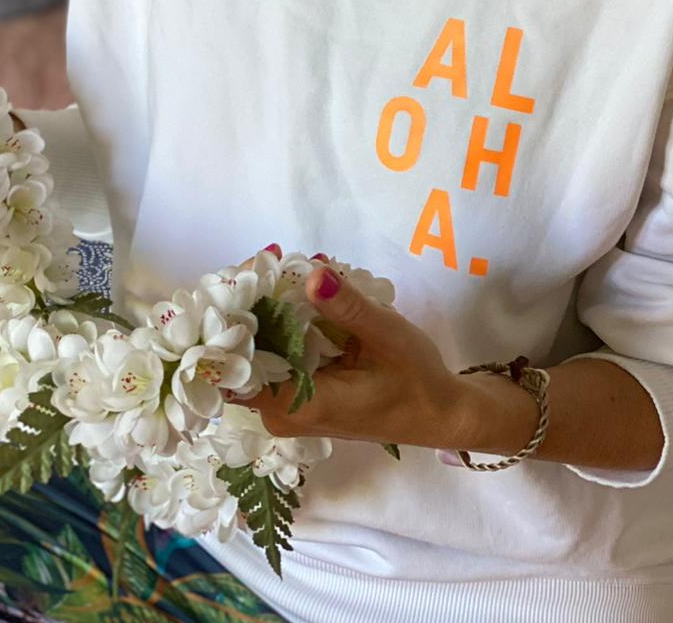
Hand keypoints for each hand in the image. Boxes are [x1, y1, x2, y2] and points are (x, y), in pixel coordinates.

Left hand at [233, 249, 472, 453]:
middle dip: (246, 303)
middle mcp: (282, 413)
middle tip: (270, 257)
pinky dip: (275, 322)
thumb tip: (312, 274)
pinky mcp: (294, 395)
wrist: (438, 415)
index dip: (234, 318)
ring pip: (252, 352)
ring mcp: (286, 406)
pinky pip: (270, 354)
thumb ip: (348, 307)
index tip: (252, 273)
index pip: (237, 366)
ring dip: (260, 309)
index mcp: (300, 406)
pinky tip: (288, 291)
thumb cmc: (416, 381)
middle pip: (238, 355)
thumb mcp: (388, 337)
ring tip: (278, 266)